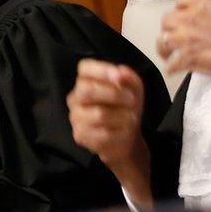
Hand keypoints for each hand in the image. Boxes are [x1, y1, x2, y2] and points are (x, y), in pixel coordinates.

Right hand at [68, 58, 153, 208]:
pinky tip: (124, 134)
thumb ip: (128, 77)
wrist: (129, 143)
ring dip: (120, 117)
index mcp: (86, 83)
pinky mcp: (82, 140)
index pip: (84, 69)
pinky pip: (99, 134)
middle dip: (114, 96)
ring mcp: (76, 122)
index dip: (103, 71)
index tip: (122, 77)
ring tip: (132, 121)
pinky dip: (117, 134)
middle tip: (133, 103)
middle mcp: (75, 101)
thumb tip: (121, 74)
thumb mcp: (135, 90)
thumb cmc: (130, 112)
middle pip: (87, 91)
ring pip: (96, 115)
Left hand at [157, 0, 210, 91]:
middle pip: (167, 20)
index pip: (181, 1)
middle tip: (176, 36)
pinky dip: (171, 68)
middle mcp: (191, 18)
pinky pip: (169, 65)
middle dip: (170, 27)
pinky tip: (175, 70)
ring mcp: (186, 39)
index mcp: (204, 4)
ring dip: (165, 47)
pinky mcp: (186, 58)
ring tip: (170, 54)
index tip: (184, 17)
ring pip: (162, 40)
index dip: (181, 9)